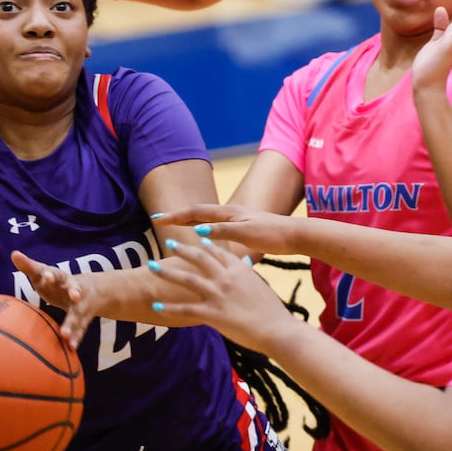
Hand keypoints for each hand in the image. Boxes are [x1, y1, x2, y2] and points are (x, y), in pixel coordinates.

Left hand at [10, 250, 93, 346]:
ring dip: (71, 324)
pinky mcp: (83, 319)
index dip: (50, 275)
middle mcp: (75, 290)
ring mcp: (80, 305)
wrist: (93, 291)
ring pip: (77, 314)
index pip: (57, 274)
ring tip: (64, 334)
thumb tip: (14, 254)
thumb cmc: (58, 282)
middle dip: (75, 292)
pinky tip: (70, 347)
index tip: (45, 275)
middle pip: (75, 290)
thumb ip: (30, 266)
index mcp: (62, 278)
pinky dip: (75, 338)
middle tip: (75, 295)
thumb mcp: (45, 273)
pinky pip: (80, 330)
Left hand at [146, 239, 297, 354]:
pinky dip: (169, 307)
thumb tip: (245, 262)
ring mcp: (218, 294)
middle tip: (168, 242)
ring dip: (167, 272)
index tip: (195, 238)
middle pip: (199, 258)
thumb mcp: (260, 285)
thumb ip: (248, 272)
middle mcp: (226, 277)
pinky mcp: (212, 313)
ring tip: (152, 266)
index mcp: (238, 269)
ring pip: (187, 279)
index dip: (204, 244)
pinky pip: (185, 309)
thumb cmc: (271, 310)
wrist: (277, 329)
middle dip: (181, 249)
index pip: (217, 251)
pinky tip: (155, 305)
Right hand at [151, 203, 304, 258]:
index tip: (158, 219)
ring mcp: (235, 219)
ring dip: (189, 221)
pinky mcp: (241, 227)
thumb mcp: (245, 233)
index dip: (176, 216)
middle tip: (159, 220)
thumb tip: (197, 231)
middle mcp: (230, 213)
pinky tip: (202, 238)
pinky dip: (202, 229)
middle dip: (178, 216)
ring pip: (206, 219)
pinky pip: (214, 226)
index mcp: (228, 213)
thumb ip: (222, 231)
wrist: (293, 235)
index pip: (195, 213)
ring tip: (175, 225)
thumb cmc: (271, 234)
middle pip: (198, 213)